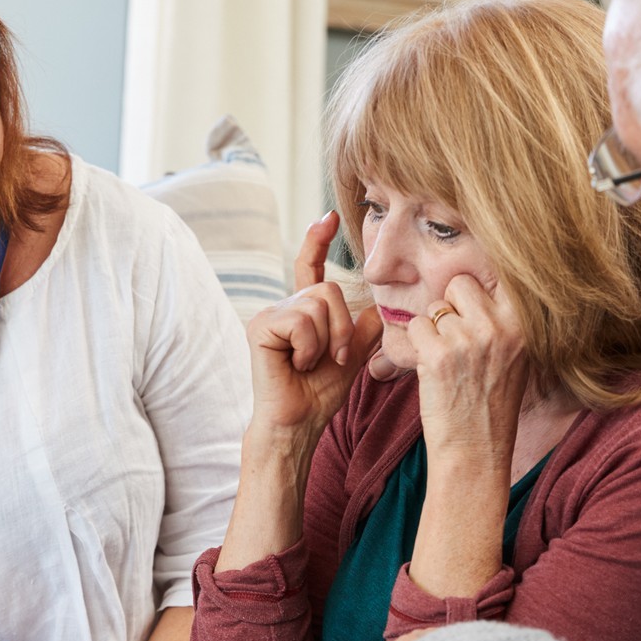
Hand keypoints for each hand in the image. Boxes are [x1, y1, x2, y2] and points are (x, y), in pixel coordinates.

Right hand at [244, 211, 384, 441]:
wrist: (299, 422)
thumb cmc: (320, 393)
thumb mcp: (353, 354)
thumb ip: (364, 326)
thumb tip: (379, 302)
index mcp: (303, 311)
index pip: (310, 267)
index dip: (317, 240)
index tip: (328, 217)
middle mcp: (284, 306)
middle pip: (327, 289)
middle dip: (342, 327)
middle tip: (334, 358)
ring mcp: (270, 314)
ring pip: (317, 304)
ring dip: (328, 340)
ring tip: (312, 364)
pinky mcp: (261, 326)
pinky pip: (303, 321)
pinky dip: (310, 347)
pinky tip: (298, 364)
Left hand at [408, 275, 530, 465]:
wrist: (475, 452)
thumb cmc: (491, 406)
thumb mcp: (515, 358)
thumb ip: (501, 321)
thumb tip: (472, 284)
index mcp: (522, 326)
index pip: (498, 277)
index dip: (479, 294)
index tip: (475, 310)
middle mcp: (498, 328)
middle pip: (460, 284)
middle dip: (452, 307)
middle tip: (457, 341)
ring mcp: (467, 339)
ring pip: (434, 307)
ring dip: (433, 331)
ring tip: (448, 363)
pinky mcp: (437, 354)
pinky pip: (415, 327)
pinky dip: (417, 346)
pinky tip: (433, 370)